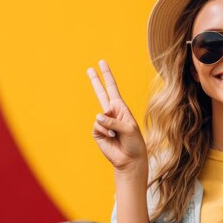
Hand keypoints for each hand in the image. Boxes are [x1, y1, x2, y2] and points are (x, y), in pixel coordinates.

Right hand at [87, 60, 146, 175]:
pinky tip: (111, 138)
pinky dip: (104, 132)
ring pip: (100, 117)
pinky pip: (97, 126)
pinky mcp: (97, 132)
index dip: (107, 75)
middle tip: (88, 69)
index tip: (101, 63)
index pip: (112, 88)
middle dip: (95, 81)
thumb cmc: (134, 143)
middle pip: (100, 93)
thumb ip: (113, 121)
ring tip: (116, 135)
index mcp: (120, 108)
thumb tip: (98, 117)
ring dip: (109, 126)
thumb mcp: (129, 128)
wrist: (129, 159)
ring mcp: (103, 122)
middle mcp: (111, 113)